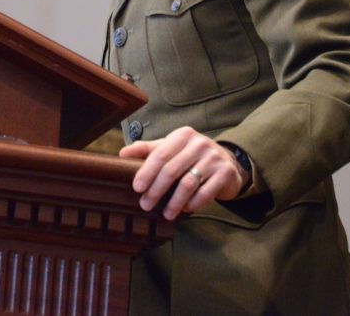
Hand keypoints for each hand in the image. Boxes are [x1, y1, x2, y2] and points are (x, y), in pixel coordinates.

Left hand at [119, 126, 247, 219]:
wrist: (227, 162)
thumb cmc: (191, 156)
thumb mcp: (171, 148)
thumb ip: (148, 150)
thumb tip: (122, 153)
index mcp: (183, 135)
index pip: (161, 154)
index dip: (147, 172)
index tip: (137, 188)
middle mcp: (199, 143)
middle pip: (172, 170)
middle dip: (156, 190)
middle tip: (146, 205)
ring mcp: (214, 158)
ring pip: (188, 183)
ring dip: (174, 202)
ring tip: (166, 214)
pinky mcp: (225, 173)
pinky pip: (205, 192)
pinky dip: (193, 204)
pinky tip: (185, 210)